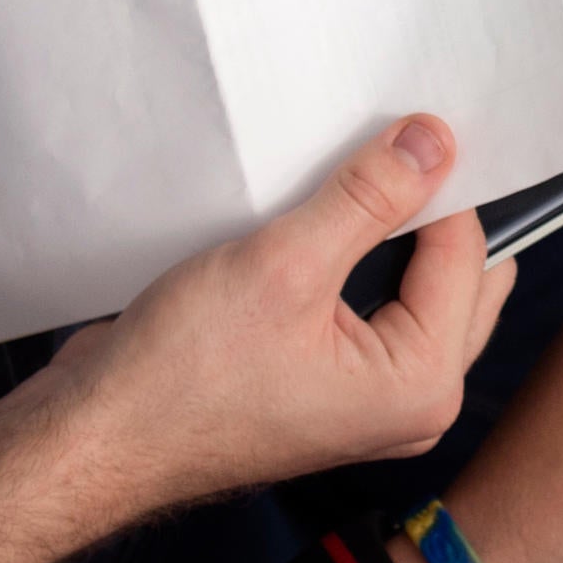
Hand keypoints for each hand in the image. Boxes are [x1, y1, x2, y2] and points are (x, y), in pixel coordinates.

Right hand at [33, 114, 513, 519]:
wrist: (95, 435)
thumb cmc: (181, 375)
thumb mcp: (285, 265)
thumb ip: (371, 199)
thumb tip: (435, 141)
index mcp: (425, 383)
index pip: (466, 252)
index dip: (436, 184)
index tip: (404, 127)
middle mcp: (412, 397)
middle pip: (457, 273)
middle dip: (428, 211)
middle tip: (391, 146)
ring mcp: (369, 394)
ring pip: (413, 285)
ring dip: (388, 232)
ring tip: (351, 177)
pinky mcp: (328, 381)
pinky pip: (368, 303)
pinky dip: (353, 260)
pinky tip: (319, 220)